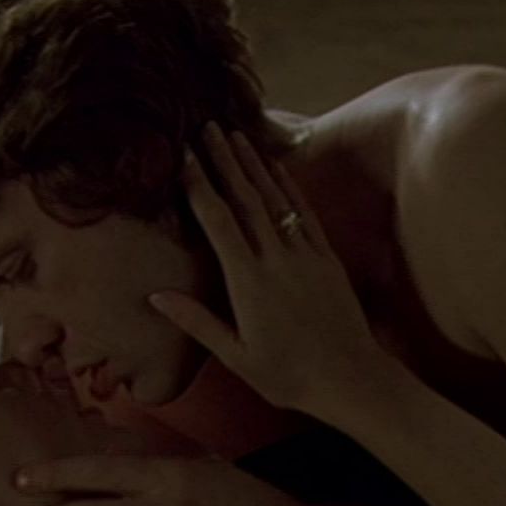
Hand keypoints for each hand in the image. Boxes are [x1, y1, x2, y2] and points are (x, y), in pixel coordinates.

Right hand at [149, 121, 400, 417]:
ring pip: (275, 200)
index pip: (218, 222)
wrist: (351, 379)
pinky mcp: (327, 259)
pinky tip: (276, 167)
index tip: (184, 155)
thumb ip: (197, 321)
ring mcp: (306, 255)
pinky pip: (304, 214)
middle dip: (224, 160)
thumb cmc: (289, 376)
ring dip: (253, 165)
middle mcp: (277, 260)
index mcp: (248, 282)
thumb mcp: (236, 356)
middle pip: (245, 200)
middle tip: (205, 127)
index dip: (199, 185)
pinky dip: (288, 187)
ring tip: (234, 134)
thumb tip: (155, 295)